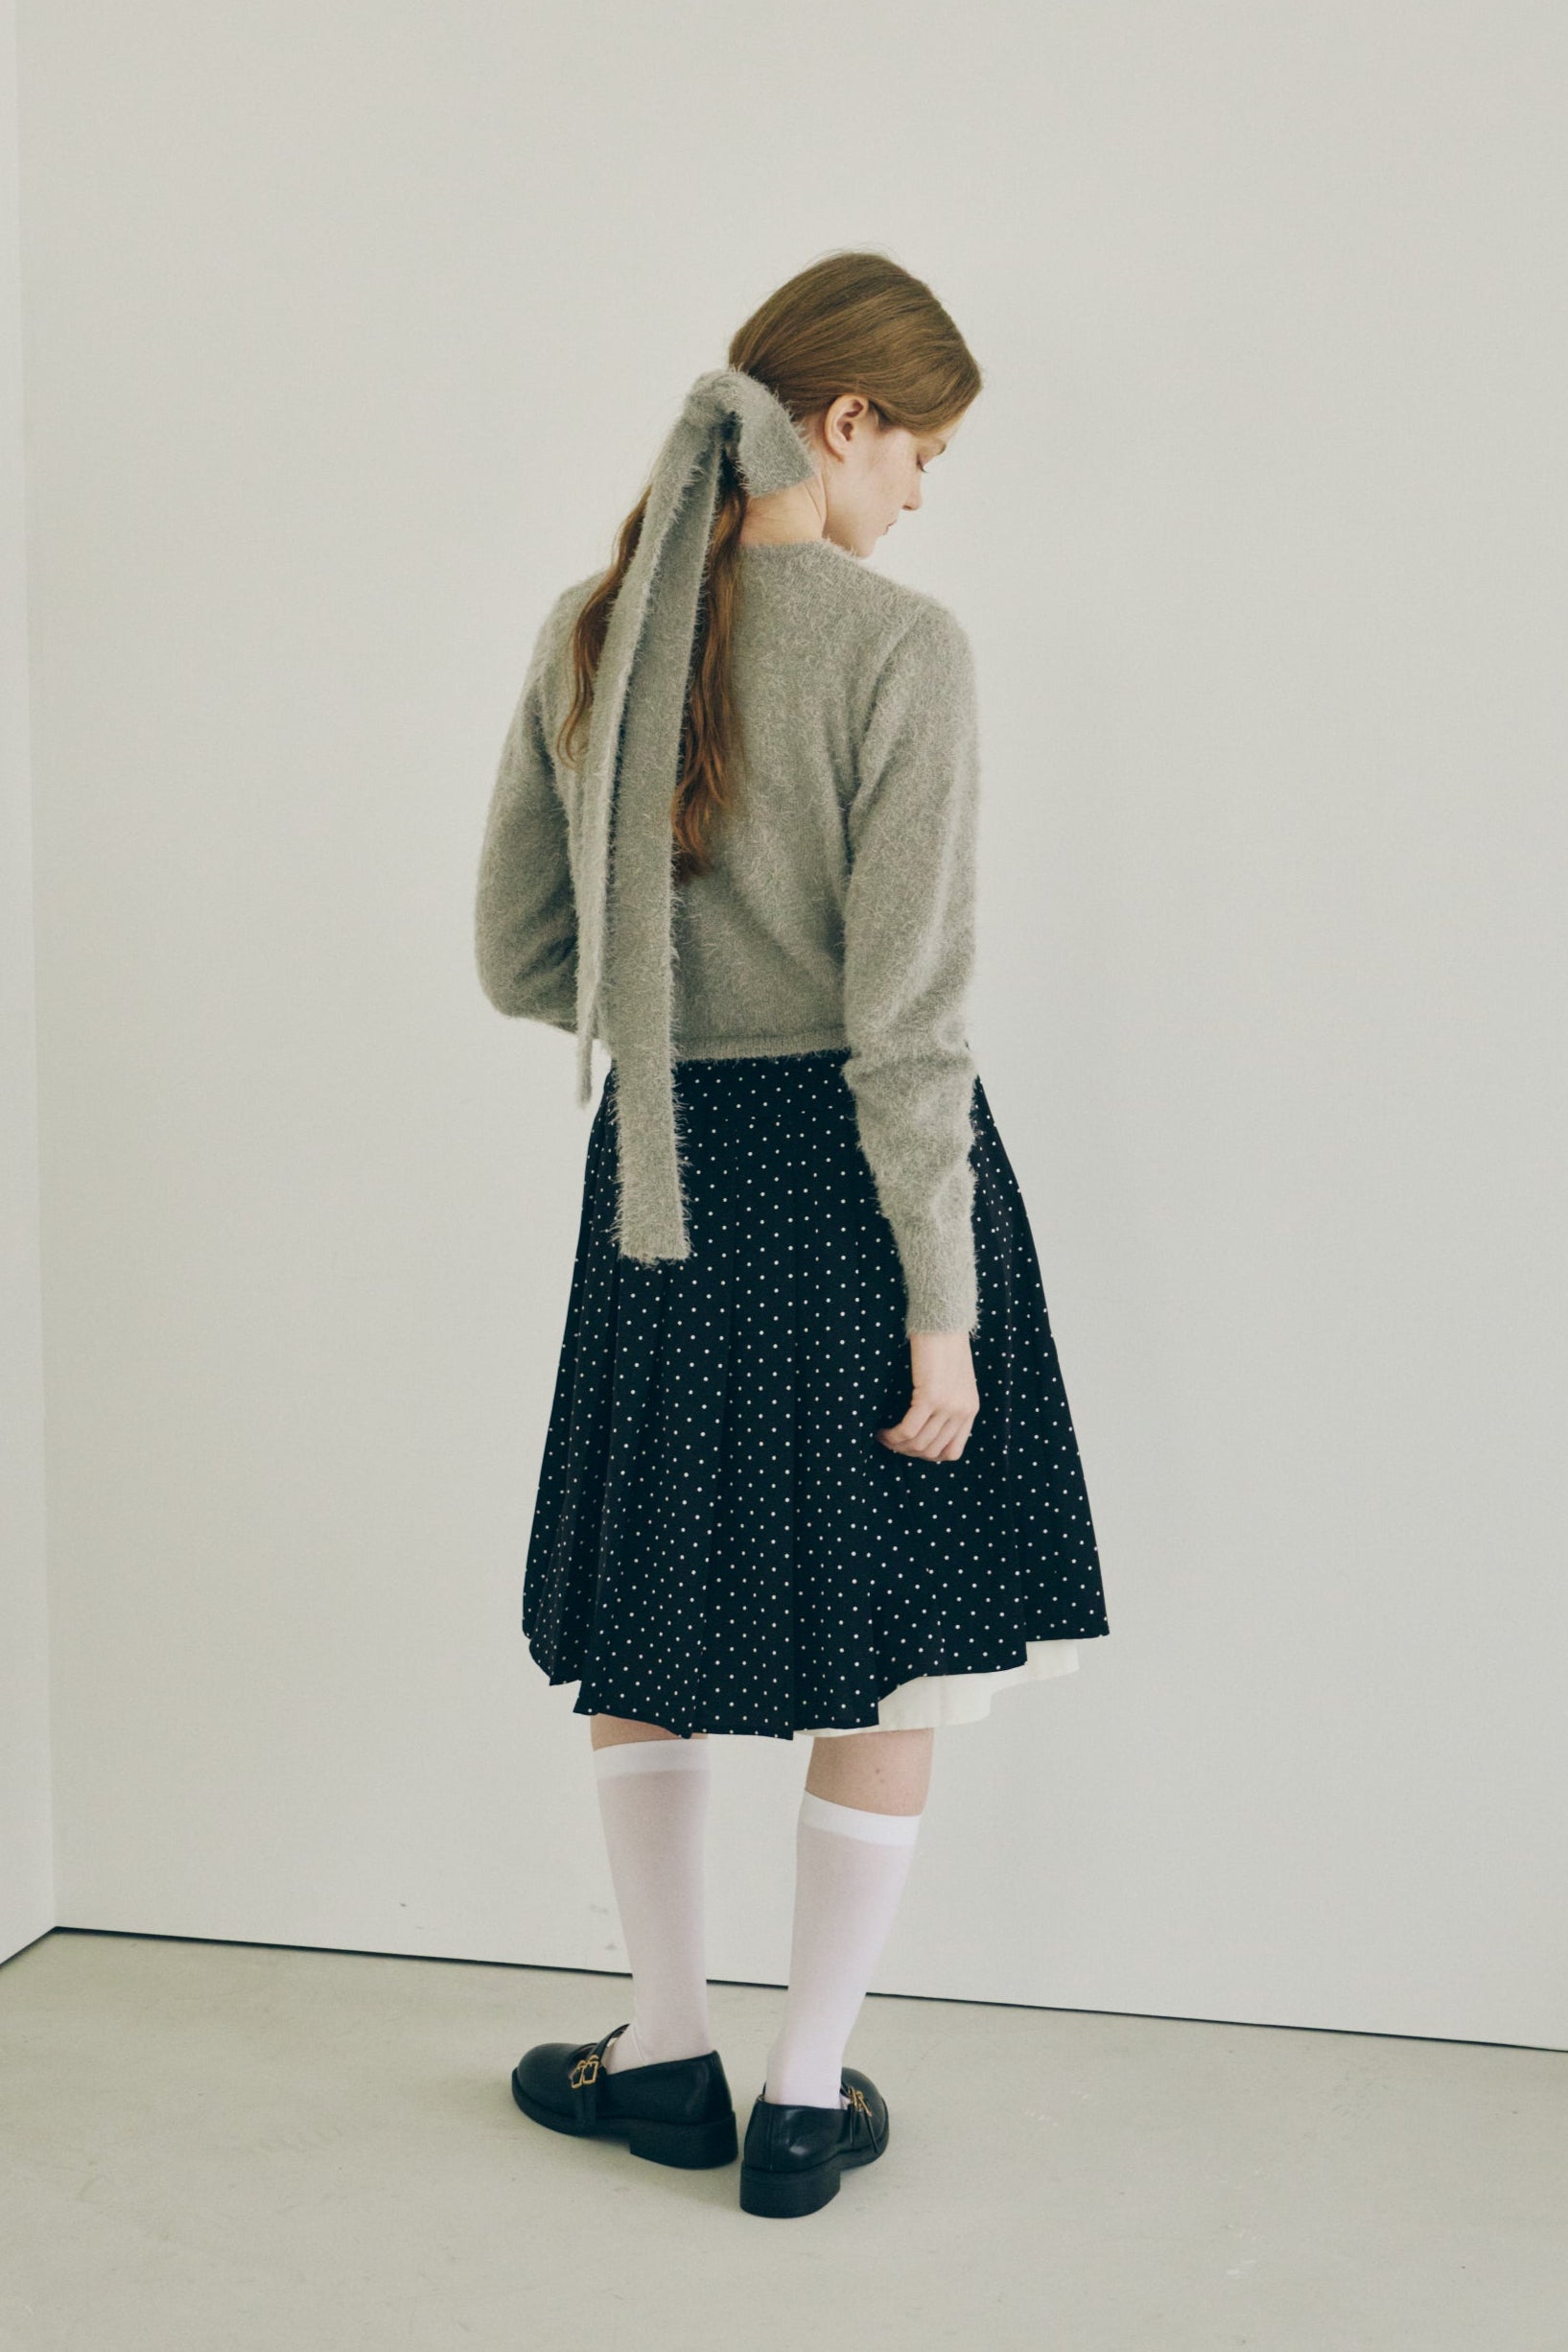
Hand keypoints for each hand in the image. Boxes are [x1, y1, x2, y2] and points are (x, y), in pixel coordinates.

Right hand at [875, 1331, 979, 1461]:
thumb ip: (948, 1404)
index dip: (927, 1455)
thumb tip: (925, 1425)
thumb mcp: (955, 1380)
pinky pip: (908, 1429)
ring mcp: (948, 1406)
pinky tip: (882, 1430)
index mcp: (969, 1410)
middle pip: (931, 1451)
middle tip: (890, 1441)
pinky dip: (893, 1434)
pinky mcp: (930, 1397)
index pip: (951, 1451)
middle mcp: (962, 1412)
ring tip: (883, 1436)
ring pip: (918, 1444)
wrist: (944, 1321)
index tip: (909, 1446)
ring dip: (896, 1445)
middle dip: (907, 1452)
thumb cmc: (944, 1345)